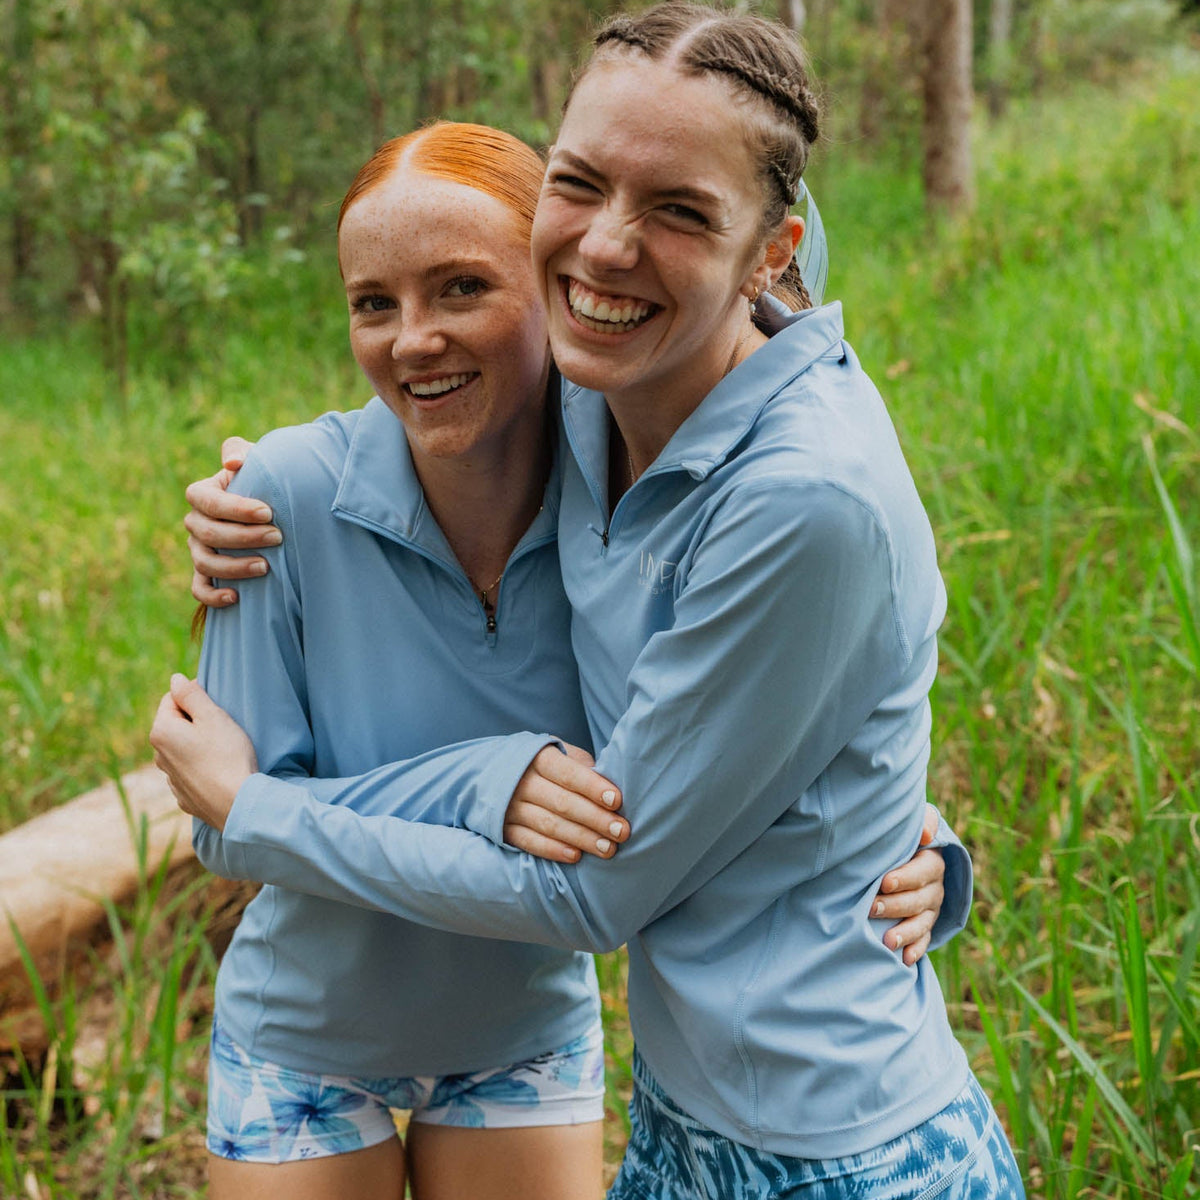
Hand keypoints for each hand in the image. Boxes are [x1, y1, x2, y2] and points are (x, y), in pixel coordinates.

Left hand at [149, 674, 257, 831]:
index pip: (172, 698)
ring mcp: (170, 778)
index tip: (217, 705)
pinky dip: (201, 767)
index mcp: (161, 731)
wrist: (237, 804)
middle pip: (176, 724)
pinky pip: (190, 772)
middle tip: (222, 728)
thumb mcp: (213, 716)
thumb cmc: (227, 756)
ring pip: (182, 749)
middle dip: (195, 721)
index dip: (195, 697)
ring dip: (198, 744)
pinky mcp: (183, 796)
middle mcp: (158, 755)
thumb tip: (175, 679)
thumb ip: (191, 694)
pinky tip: (219, 771)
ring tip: (223, 750)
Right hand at [186, 436, 279, 606]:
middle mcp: (195, 522)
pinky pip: (199, 589)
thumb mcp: (256, 461)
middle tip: (278, 537)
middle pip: (208, 533)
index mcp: (202, 494)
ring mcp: (197, 549)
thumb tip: (232, 463)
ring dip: (233, 567)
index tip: (268, 513)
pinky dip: (213, 596)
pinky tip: (236, 598)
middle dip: (244, 537)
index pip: (208, 502)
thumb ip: (242, 452)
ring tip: (266, 567)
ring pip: (204, 563)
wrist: (271, 509)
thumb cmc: (263, 481)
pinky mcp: (205, 573)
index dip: (236, 509)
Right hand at [503, 743, 628, 863]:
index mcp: (538, 757)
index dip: (592, 787)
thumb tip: (608, 784)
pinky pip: (529, 842)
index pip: (568, 773)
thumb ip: (580, 765)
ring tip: (608, 848)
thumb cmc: (540, 763)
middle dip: (595, 818)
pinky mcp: (503, 829)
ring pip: (549, 825)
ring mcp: (509, 807)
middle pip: (562, 802)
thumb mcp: (558, 752)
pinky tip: (576, 856)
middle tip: (621, 831)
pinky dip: (553, 850)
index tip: (617, 800)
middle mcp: (521, 781)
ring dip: (581, 838)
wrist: (491, 772)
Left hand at [872, 803, 944, 965]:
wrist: (905, 856)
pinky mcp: (925, 925)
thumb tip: (927, 834)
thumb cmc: (901, 839)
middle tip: (872, 908)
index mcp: (932, 863)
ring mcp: (931, 910)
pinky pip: (924, 940)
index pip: (922, 872)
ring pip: (922, 923)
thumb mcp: (912, 827)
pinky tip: (904, 959)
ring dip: (905, 933)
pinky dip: (915, 950)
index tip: (884, 882)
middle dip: (895, 906)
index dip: (904, 878)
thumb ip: (924, 823)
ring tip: (887, 941)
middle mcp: (935, 888)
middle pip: (919, 900)